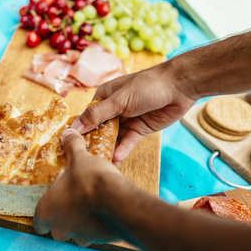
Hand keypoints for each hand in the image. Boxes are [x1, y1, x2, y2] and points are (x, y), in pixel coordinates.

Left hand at [33, 129, 127, 246]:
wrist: (119, 201)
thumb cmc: (90, 180)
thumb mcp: (79, 158)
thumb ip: (71, 146)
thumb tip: (68, 133)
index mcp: (47, 210)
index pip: (37, 223)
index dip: (43, 215)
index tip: (51, 205)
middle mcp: (60, 228)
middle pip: (56, 230)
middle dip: (63, 219)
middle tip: (72, 201)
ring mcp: (80, 237)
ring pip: (76, 234)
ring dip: (81, 224)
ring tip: (90, 206)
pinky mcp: (99, 240)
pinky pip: (95, 235)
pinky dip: (98, 226)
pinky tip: (104, 211)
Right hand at [72, 66, 195, 164]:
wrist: (179, 87)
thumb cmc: (147, 86)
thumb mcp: (119, 100)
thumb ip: (98, 115)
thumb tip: (75, 127)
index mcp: (105, 96)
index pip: (87, 116)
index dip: (80, 130)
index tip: (71, 146)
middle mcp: (113, 108)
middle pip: (99, 129)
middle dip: (94, 143)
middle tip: (87, 159)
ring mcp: (127, 119)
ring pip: (113, 138)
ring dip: (108, 149)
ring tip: (101, 164)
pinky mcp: (140, 129)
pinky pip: (128, 142)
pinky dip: (122, 150)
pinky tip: (117, 159)